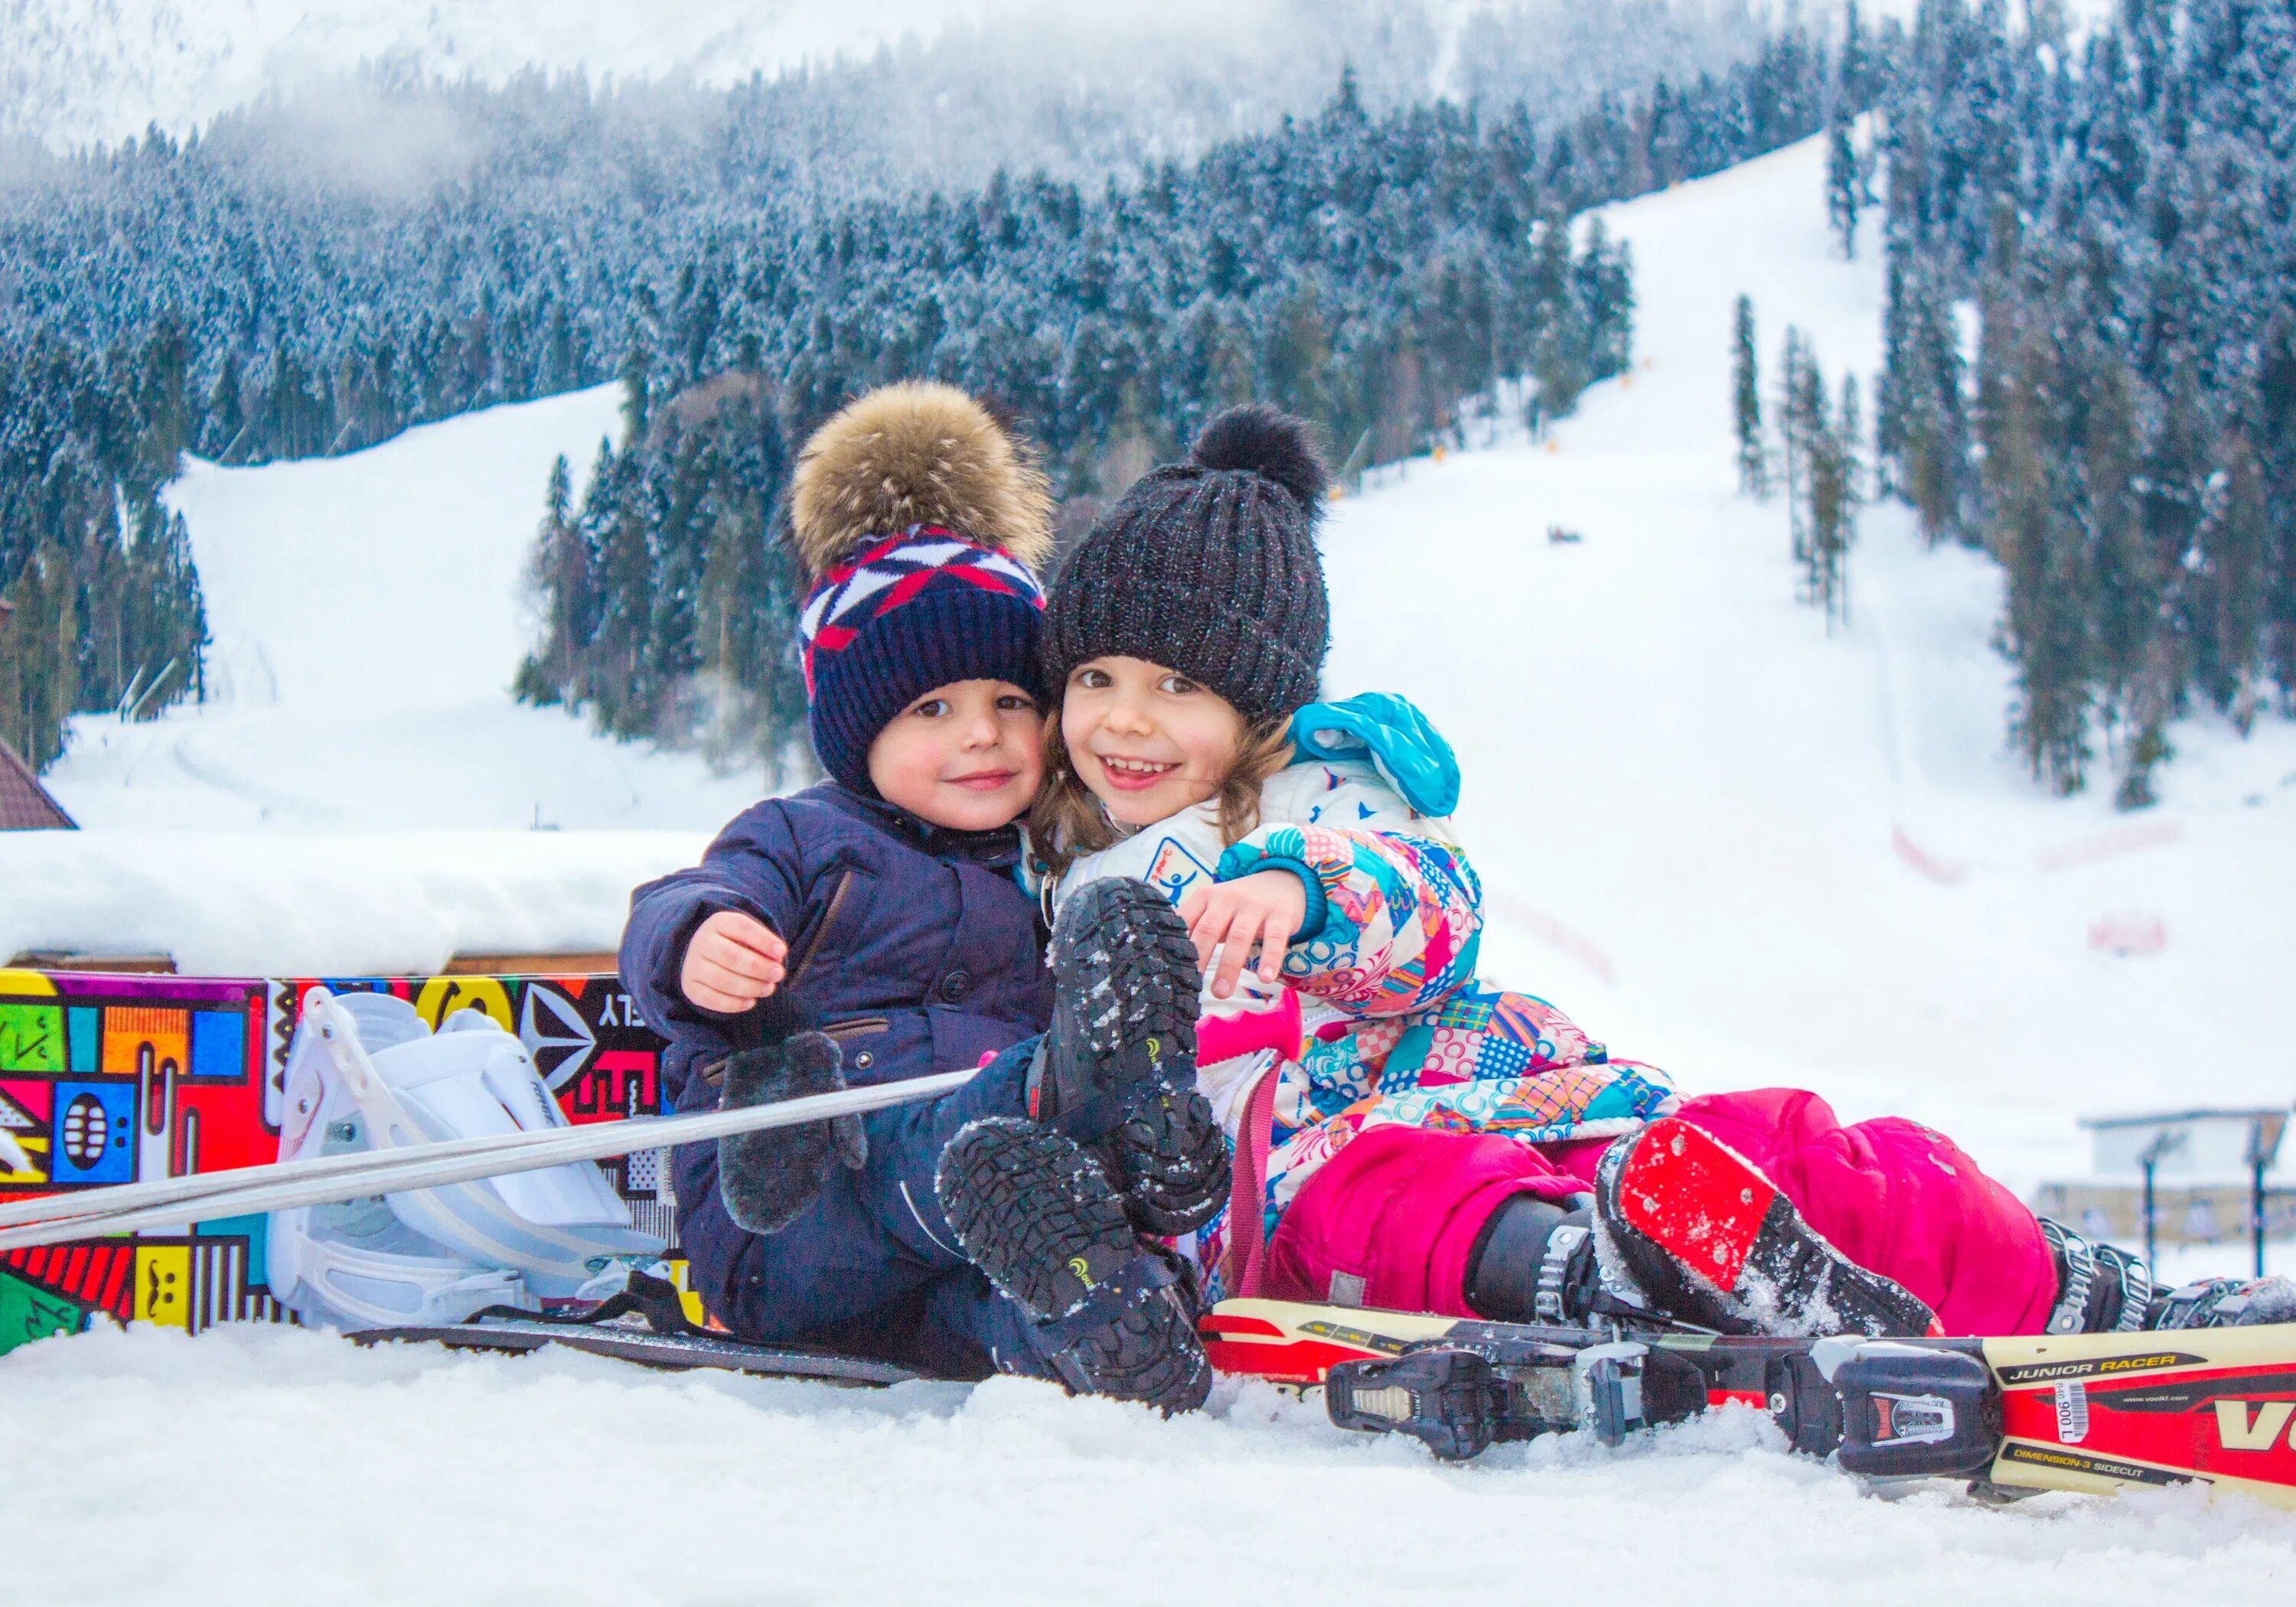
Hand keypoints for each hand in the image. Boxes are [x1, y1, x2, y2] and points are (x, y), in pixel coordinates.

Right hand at [681, 910, 787, 1012]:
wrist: (705, 955)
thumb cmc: (736, 944)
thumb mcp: (748, 937)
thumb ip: (763, 945)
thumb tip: (777, 959)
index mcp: (718, 923)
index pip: (741, 927)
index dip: (763, 940)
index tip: (781, 952)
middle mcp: (701, 942)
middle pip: (731, 956)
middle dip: (759, 967)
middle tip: (778, 974)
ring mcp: (693, 965)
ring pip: (721, 979)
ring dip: (750, 987)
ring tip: (768, 988)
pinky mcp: (690, 987)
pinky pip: (711, 999)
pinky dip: (734, 1003)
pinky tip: (751, 1001)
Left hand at [1178, 872, 1306, 999]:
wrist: (1282, 882)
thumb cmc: (1239, 906)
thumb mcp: (1215, 909)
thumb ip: (1195, 929)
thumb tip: (1168, 963)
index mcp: (1205, 897)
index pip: (1184, 920)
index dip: (1174, 945)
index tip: (1167, 971)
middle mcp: (1227, 898)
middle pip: (1209, 928)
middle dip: (1199, 958)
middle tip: (1191, 987)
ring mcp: (1254, 905)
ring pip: (1239, 936)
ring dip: (1229, 966)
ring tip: (1221, 993)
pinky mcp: (1281, 914)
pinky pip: (1275, 938)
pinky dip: (1270, 958)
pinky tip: (1265, 978)